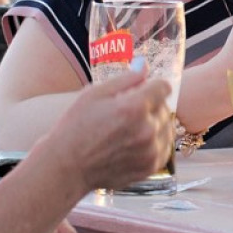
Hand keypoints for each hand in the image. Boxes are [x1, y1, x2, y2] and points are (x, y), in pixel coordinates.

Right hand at [44, 65, 174, 192]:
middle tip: (128, 114)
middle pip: (165, 108)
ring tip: (130, 131)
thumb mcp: (94, 94)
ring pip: (167, 128)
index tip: (144, 91)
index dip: (153, 86)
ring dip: (154, 126)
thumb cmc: (75, 128)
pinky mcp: (150, 167)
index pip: (164, 87)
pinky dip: (154, 144)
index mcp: (135, 107)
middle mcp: (147, 129)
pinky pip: (164, 148)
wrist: (65, 168)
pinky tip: (135, 145)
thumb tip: (145, 65)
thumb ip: (125, 78)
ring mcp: (151, 150)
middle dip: (151, 106)